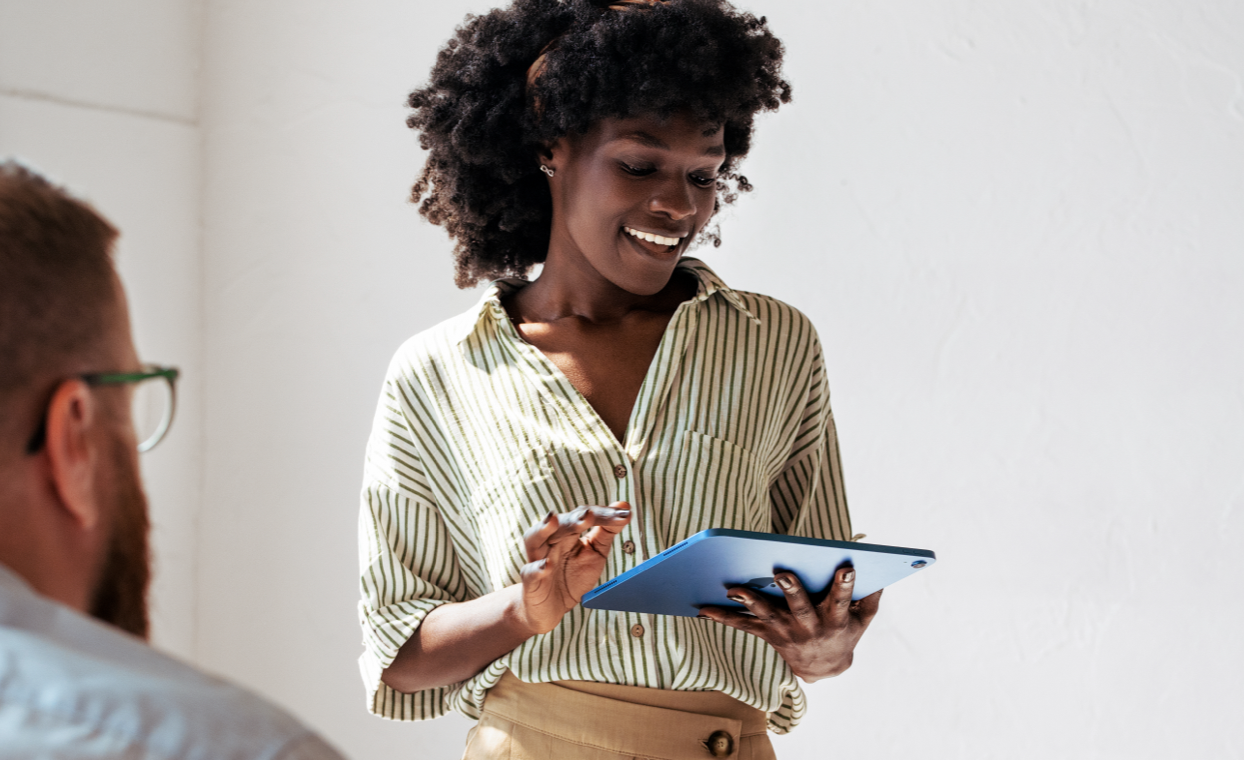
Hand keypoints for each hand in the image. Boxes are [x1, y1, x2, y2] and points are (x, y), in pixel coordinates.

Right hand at [517, 502, 632, 634]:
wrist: (550, 609)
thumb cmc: (571, 577)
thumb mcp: (595, 553)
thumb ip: (607, 531)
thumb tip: (624, 506)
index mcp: (568, 533)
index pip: (583, 516)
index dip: (603, 514)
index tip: (623, 514)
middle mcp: (550, 542)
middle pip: (560, 524)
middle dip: (575, 518)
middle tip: (589, 514)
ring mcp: (537, 560)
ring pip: (534, 539)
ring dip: (544, 529)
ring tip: (553, 520)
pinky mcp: (531, 582)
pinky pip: (530, 573)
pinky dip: (537, 568)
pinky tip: (546, 565)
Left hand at [698, 566, 881, 681]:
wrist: (824, 668)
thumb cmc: (844, 632)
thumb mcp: (863, 618)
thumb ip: (869, 594)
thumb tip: (880, 564)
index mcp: (833, 620)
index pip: (840, 600)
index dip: (844, 585)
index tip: (846, 567)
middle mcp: (808, 627)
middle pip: (799, 607)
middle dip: (791, 590)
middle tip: (782, 572)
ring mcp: (785, 632)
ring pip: (766, 615)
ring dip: (749, 602)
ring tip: (733, 589)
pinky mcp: (768, 634)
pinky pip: (743, 625)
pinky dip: (723, 616)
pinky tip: (703, 607)